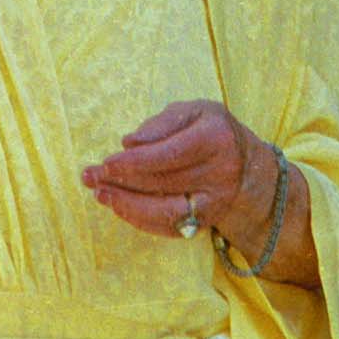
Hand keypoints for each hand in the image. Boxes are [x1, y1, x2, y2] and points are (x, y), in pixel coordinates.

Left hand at [81, 98, 265, 239]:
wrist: (248, 169)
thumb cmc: (213, 131)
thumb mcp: (195, 111)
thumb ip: (162, 123)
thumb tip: (129, 143)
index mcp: (216, 139)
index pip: (170, 154)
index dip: (136, 161)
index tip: (107, 162)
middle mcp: (219, 174)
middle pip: (163, 182)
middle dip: (122, 180)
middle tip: (90, 176)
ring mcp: (213, 203)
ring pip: (164, 211)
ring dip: (126, 204)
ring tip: (100, 194)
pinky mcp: (205, 223)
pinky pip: (168, 227)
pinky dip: (140, 219)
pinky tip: (119, 206)